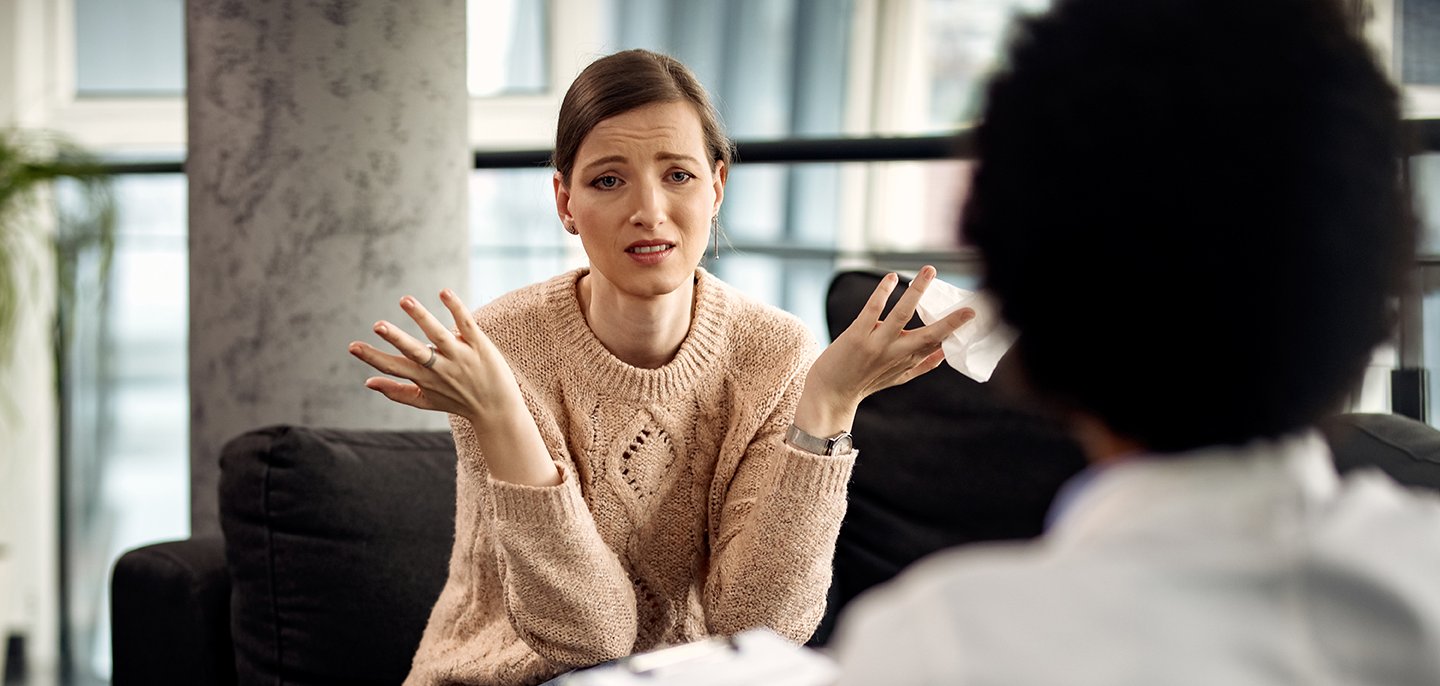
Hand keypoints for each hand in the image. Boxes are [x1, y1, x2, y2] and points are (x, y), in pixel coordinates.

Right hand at [347, 289, 520, 422]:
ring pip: (438, 335)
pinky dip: (455, 308)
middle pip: (415, 352)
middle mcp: (440, 368)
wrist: (497, 410)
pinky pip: (465, 324)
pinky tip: (443, 292)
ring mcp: (460, 355)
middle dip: (396, 339)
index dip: (373, 357)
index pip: (394, 367)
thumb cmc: (458, 402)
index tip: (352, 347)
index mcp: (424, 379)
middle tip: (378, 325)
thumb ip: (396, 392)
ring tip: (405, 300)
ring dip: (422, 317)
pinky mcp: (479, 345)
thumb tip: (367, 383)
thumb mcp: (425, 401)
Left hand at [794, 266, 974, 436]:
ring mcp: (876, 345)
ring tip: (930, 270)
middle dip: (951, 321)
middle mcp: (895, 354)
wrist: (829, 395)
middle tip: (971, 307)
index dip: (956, 329)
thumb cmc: (864, 382)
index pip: (938, 343)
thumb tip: (946, 352)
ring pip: (902, 315)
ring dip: (917, 291)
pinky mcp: (856, 336)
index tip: (975, 313)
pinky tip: (892, 277)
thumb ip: (923, 364)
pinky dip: (882, 292)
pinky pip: (872, 310)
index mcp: (908, 361)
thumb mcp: (898, 378)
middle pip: (929, 335)